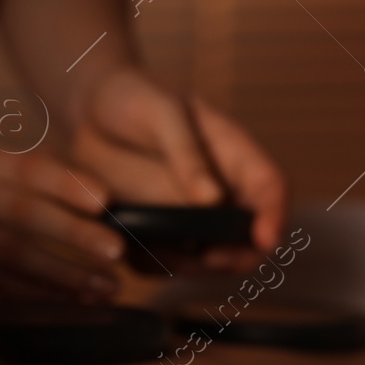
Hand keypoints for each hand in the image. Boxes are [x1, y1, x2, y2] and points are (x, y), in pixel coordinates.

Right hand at [0, 136, 124, 305]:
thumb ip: (26, 170)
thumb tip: (93, 193)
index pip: (28, 170)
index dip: (66, 185)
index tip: (104, 199)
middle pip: (25, 218)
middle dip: (72, 236)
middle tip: (116, 251)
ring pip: (15, 260)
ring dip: (63, 277)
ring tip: (106, 288)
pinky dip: (35, 296)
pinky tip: (68, 303)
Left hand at [70, 64, 289, 273]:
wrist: (88, 107)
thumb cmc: (132, 95)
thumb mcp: (161, 112)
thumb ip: (185, 152)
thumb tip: (213, 200)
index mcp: (232, 154)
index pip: (270, 188)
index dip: (275, 215)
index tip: (265, 239)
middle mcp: (218, 191)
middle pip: (248, 237)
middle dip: (236, 256)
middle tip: (207, 259)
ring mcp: (188, 214)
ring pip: (209, 259)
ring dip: (193, 269)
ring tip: (159, 254)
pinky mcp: (156, 229)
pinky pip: (164, 262)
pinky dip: (155, 267)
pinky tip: (132, 252)